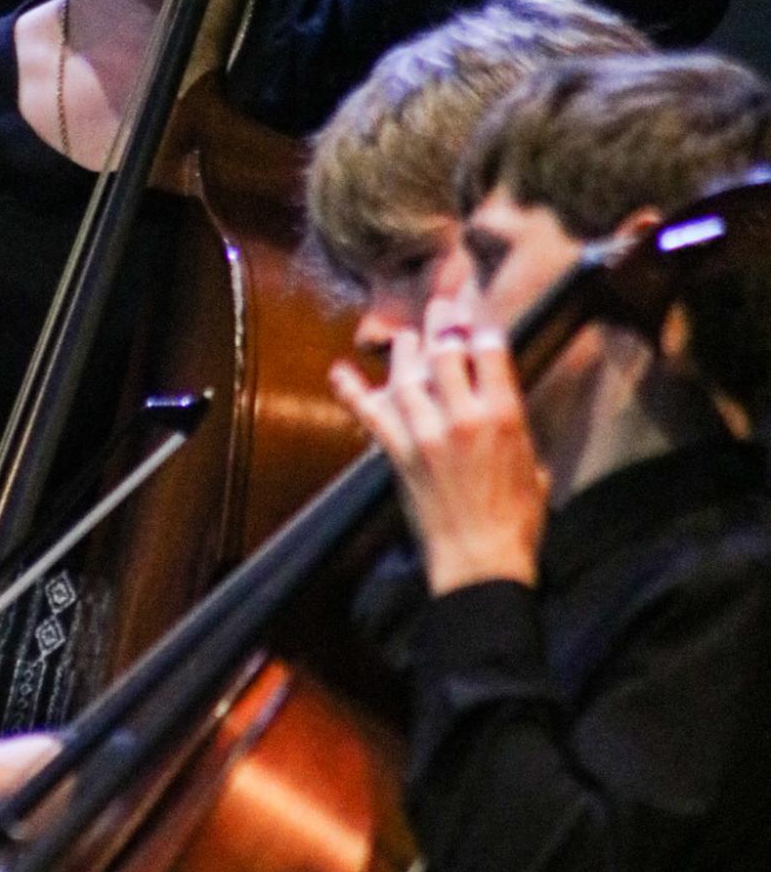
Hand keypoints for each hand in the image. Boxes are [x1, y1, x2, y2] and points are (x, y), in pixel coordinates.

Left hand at [330, 327, 549, 594]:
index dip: (480, 328)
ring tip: (406, 339)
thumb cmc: (516, 522)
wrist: (480, 564)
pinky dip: (352, 392)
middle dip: (441, 323)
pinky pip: (370, 414)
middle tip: (439, 308)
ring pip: (407, 374)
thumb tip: (501, 406)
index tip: (474, 319)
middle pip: (445, 351)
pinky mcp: (399, 454)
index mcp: (503, 416)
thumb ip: (514, 429)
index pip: (489, 350)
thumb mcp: (533, 465)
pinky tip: (339, 372)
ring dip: (405, 352)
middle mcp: (463, 416)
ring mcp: (426, 433)